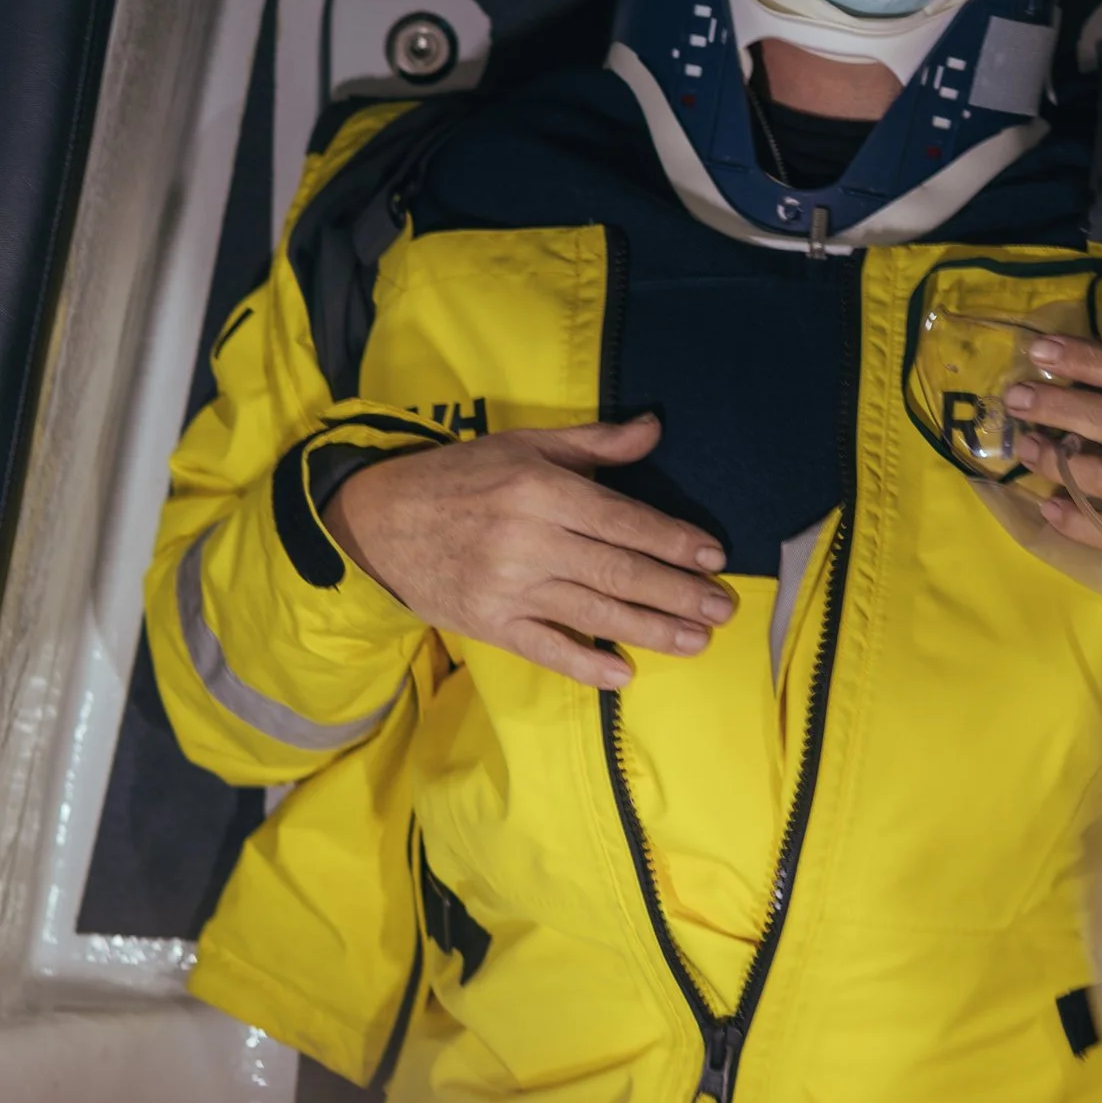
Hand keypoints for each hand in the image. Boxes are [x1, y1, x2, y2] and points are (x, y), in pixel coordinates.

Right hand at [324, 415, 732, 690]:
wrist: (376, 521)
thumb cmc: (461, 476)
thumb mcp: (525, 444)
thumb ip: (594, 442)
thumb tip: (654, 428)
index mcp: (541, 491)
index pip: (624, 520)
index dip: (673, 540)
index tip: (713, 556)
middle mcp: (528, 541)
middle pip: (618, 571)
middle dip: (678, 593)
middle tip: (723, 609)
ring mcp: (507, 588)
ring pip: (593, 612)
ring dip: (651, 630)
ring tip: (698, 641)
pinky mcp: (488, 624)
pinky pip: (546, 648)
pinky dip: (586, 663)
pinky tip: (624, 674)